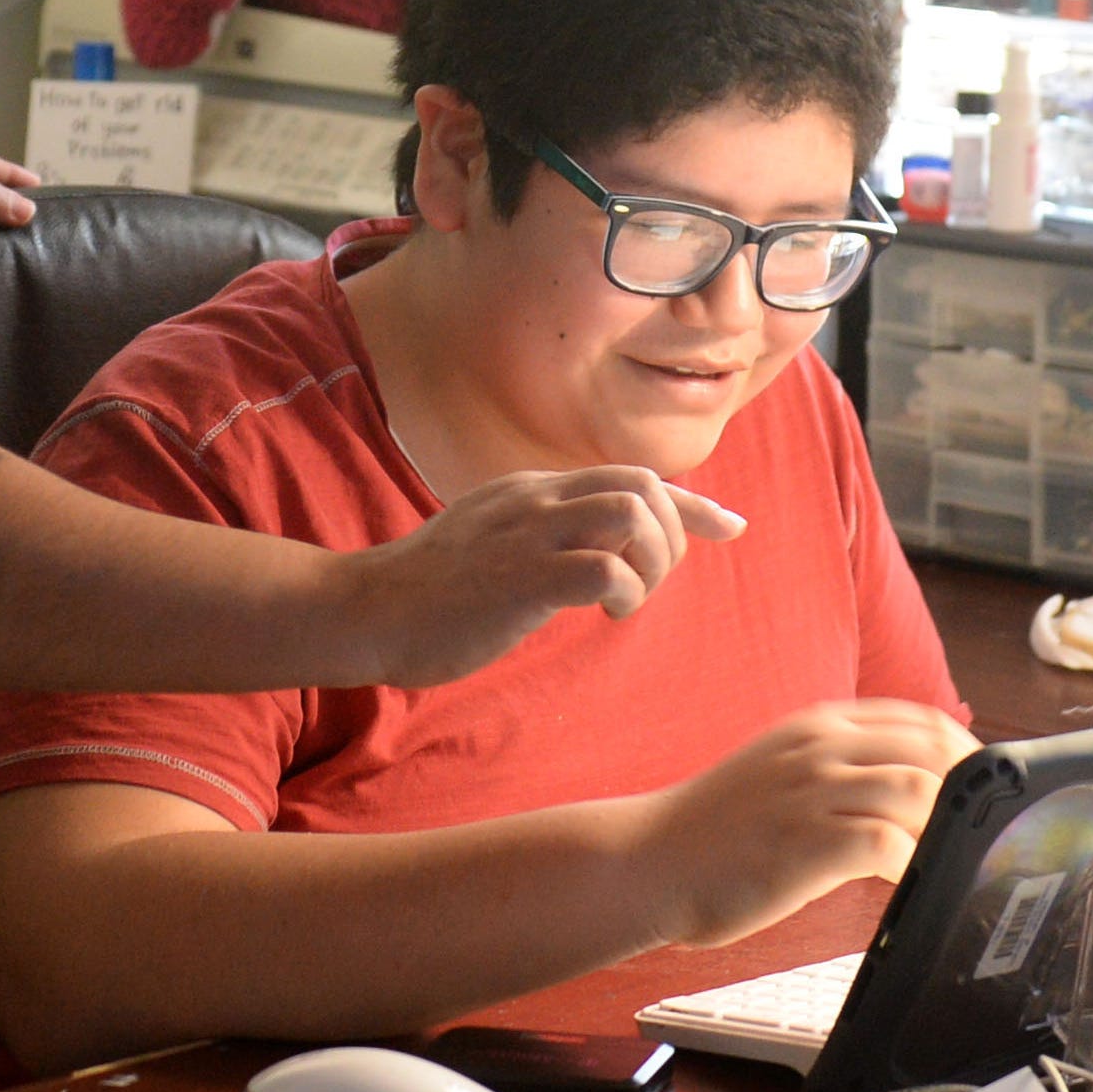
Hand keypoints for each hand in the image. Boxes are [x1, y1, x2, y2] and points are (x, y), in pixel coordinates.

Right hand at [328, 468, 748, 687]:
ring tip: (628, 599)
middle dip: (673, 535)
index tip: (729, 526)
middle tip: (649, 586)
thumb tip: (594, 563)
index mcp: (532, 493)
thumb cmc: (428, 597)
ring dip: (653, 561)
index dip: (689, 503)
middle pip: (643, 484)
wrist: (363, 612)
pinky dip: (626, 590)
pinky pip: (602, 566)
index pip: (630, 477)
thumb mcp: (494, 550)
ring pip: (631, 513)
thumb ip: (541, 543)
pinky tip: (608, 614)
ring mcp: (526, 534)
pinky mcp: (517, 577)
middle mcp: (535, 500)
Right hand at [636, 701, 979, 949]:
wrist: (647, 860)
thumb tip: (907, 787)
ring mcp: (814, 794)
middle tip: (977, 834)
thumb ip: (836, 764)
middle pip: (934, 752)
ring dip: (942, 830)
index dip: (963, 753)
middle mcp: (820, 749)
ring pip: (920, 793)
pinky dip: (911, 868)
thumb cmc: (714, 828)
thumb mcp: (778, 768)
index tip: (979, 790)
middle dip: (968, 793)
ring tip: (941, 860)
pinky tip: (905, 887)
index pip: (921, 720)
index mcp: (818, 726)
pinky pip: (890, 847)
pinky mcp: (807, 844)